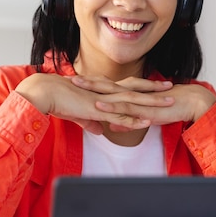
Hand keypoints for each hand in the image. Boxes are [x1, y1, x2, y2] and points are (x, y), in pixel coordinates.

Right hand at [14, 74, 174, 133]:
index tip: (156, 86)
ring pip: (133, 101)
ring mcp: (103, 100)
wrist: (44, 92)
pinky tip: (147, 121)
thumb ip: (90, 121)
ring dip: (151, 102)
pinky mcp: (97, 109)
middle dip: (154, 89)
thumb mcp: (77, 113)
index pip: (127, 87)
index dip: (143, 87)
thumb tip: (99, 130)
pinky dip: (134, 119)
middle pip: (135, 89)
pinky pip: (120, 115)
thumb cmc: (57, 100)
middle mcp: (106, 92)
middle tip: (171, 86)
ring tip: (168, 102)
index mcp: (102, 90)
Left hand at [71, 76, 215, 131]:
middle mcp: (132, 93)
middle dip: (87, 82)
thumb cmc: (169, 108)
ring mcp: (138, 99)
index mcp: (131, 93)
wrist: (191, 102)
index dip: (91, 84)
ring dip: (94, 89)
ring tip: (78, 86)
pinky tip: (99, 106)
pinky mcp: (144, 107)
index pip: (107, 87)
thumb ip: (126, 120)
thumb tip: (111, 126)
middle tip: (69, 78)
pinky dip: (111, 106)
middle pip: (106, 85)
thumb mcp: (143, 117)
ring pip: (112, 94)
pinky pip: (125, 107)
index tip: (75, 82)